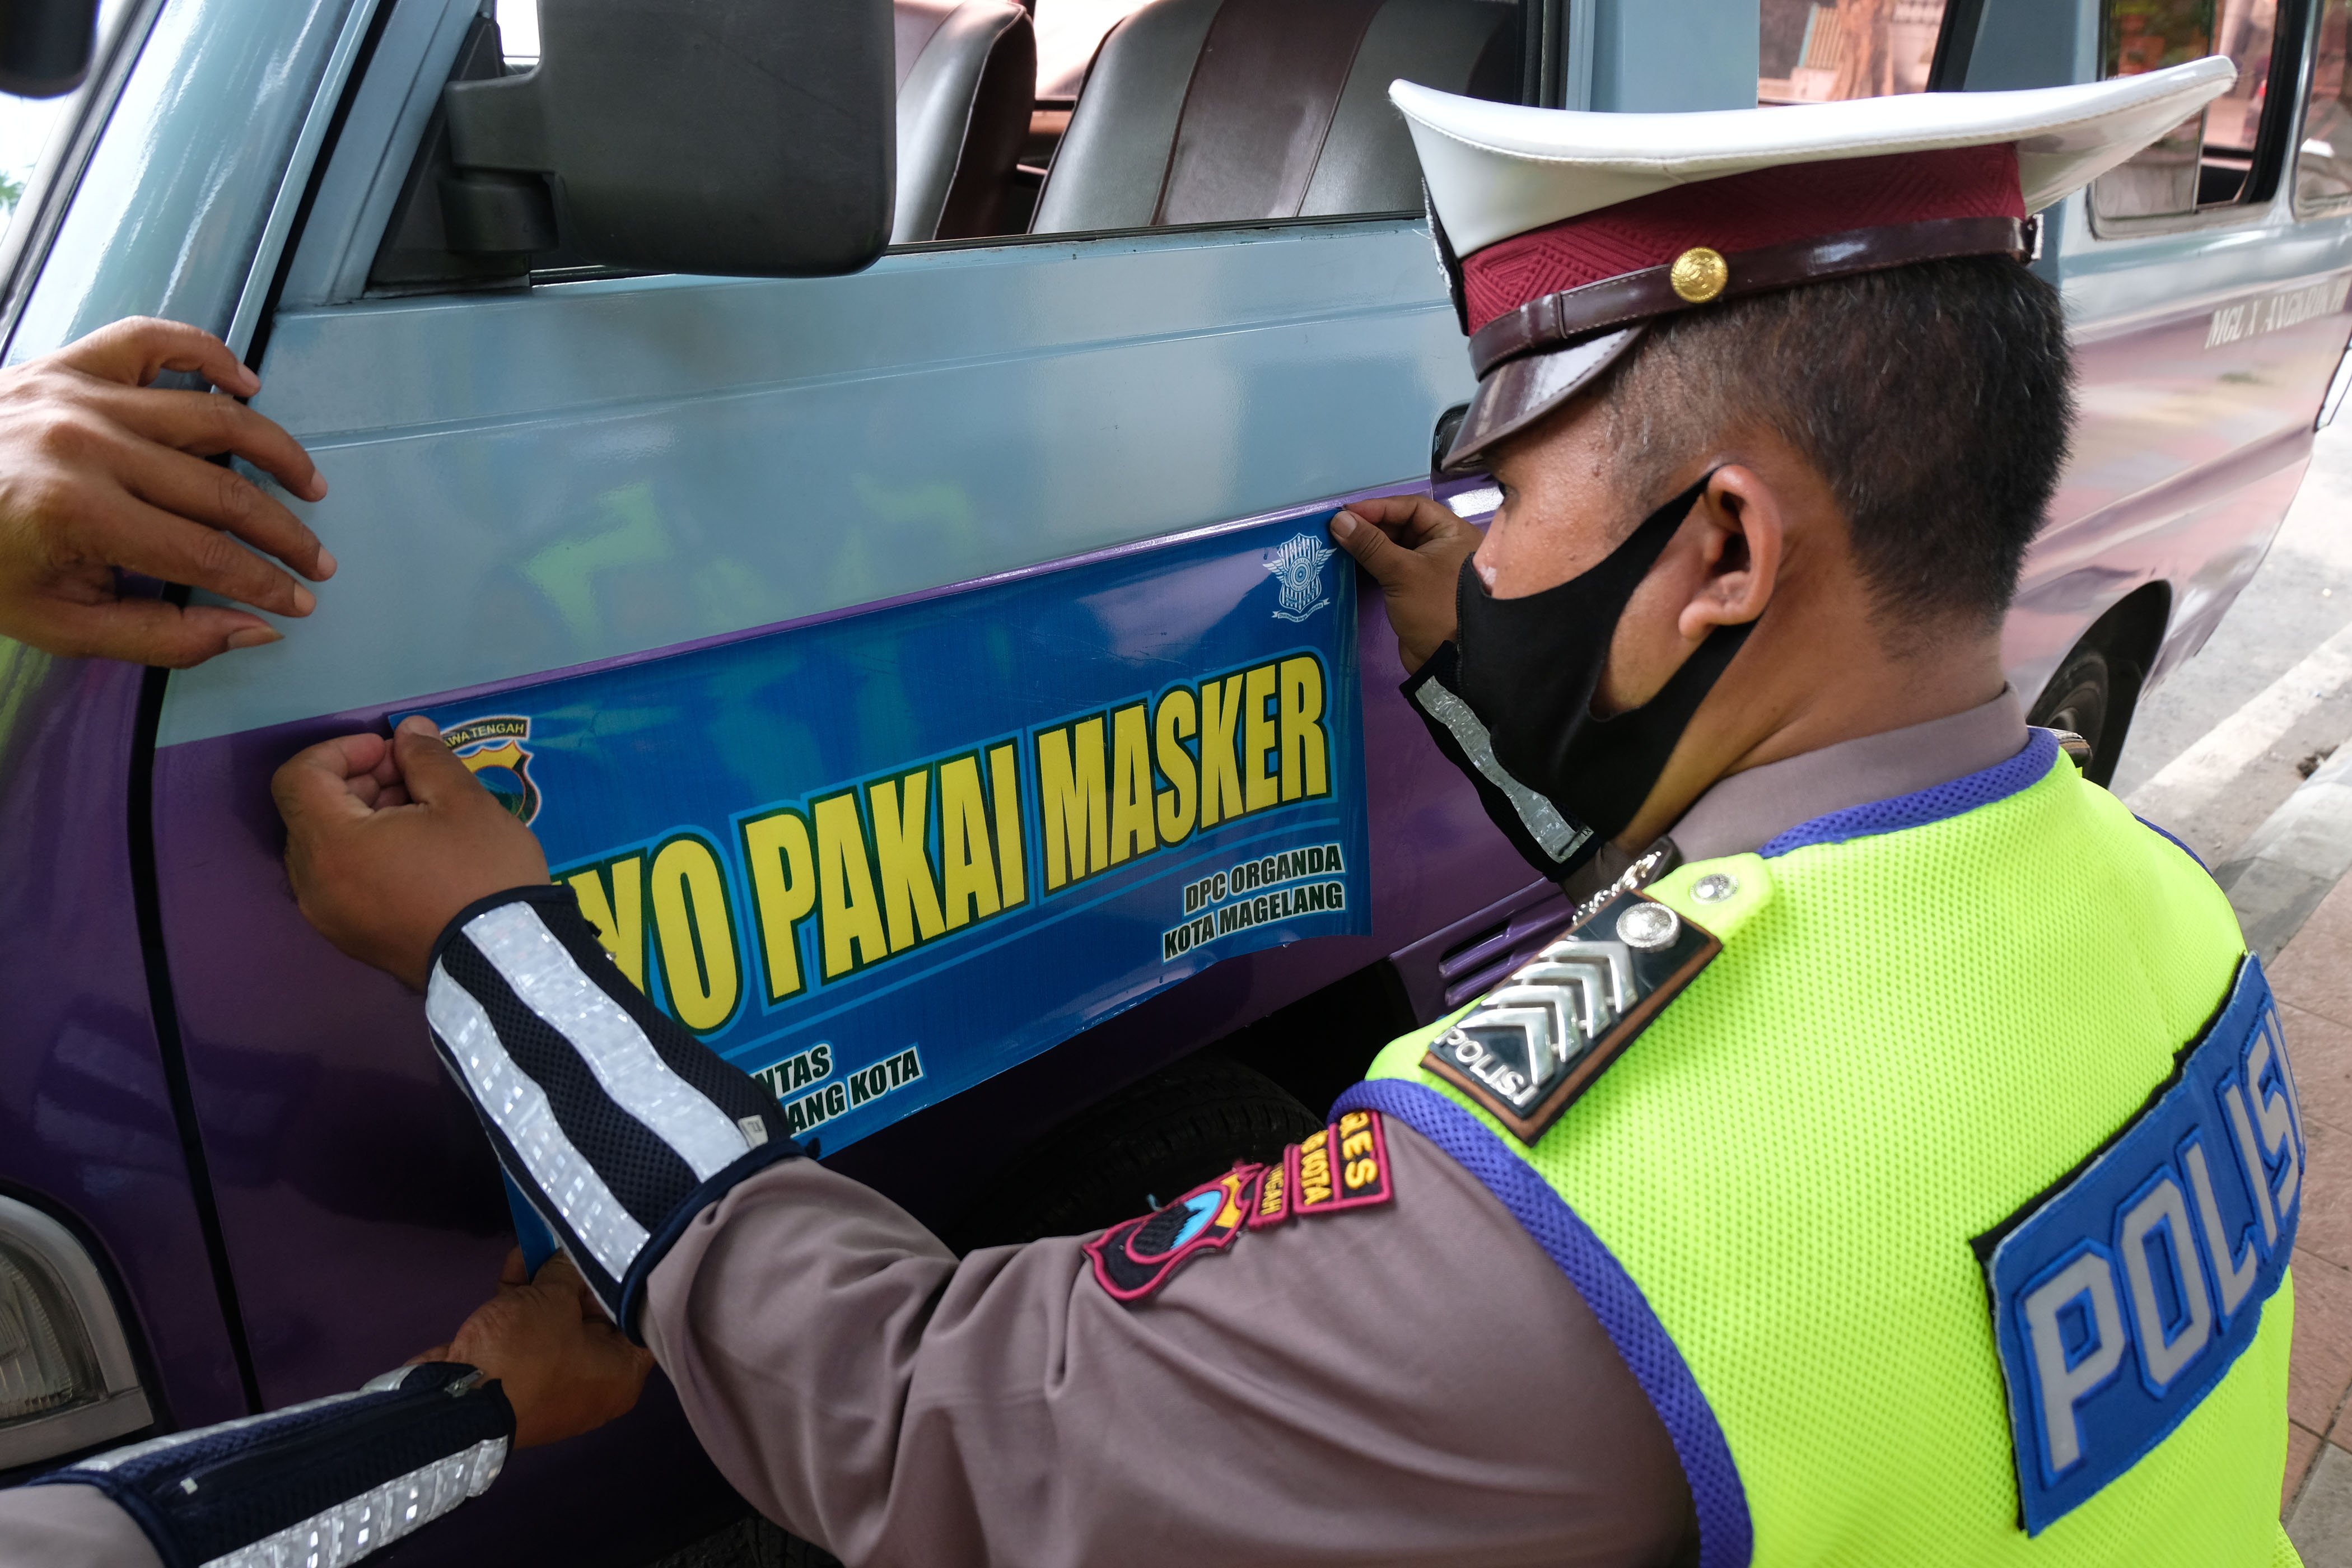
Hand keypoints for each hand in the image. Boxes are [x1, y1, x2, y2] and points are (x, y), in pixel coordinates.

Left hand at [0, 317, 330, 666]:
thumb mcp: (58, 623)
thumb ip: (161, 635)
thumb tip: (250, 629)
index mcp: (77, 512)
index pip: (205, 553)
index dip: (263, 583)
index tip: (296, 603)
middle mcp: (85, 444)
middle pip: (222, 491)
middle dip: (283, 535)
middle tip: (315, 561)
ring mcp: (78, 394)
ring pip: (210, 416)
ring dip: (274, 451)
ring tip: (307, 485)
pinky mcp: (67, 363)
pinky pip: (153, 341)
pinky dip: (207, 355)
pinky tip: (246, 382)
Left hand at [273, 716, 549, 988]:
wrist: (505, 963)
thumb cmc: (482, 874)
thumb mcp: (464, 802)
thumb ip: (426, 759)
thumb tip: (408, 732)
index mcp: (332, 844)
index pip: (300, 777)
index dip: (341, 750)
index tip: (391, 752)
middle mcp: (314, 883)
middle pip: (310, 811)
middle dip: (357, 782)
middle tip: (415, 778)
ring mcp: (329, 917)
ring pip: (326, 848)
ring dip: (361, 818)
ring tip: (422, 816)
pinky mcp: (350, 938)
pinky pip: (340, 881)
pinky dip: (364, 854)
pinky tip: (416, 854)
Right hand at [414, 1250, 655, 1449]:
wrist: (454, 1400)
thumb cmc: (525, 1355)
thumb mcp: (553, 1300)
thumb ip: (568, 1270)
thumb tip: (571, 1256)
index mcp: (619, 1376)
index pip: (640, 1324)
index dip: (632, 1286)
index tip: (623, 1252)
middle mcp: (592, 1382)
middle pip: (596, 1317)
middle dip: (580, 1276)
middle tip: (577, 1237)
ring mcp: (551, 1378)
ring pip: (556, 1319)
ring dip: (547, 1279)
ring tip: (544, 1236)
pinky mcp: (515, 1372)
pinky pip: (527, 1329)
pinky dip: (522, 1297)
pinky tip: (519, 1256)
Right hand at [1329, 495, 1481, 674]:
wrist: (1448, 659)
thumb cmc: (1433, 607)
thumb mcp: (1401, 572)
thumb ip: (1370, 544)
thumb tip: (1338, 519)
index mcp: (1452, 533)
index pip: (1412, 507)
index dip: (1378, 507)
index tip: (1347, 512)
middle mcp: (1444, 545)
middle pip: (1403, 525)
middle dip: (1371, 525)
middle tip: (1339, 527)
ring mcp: (1431, 567)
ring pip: (1396, 545)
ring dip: (1370, 544)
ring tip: (1340, 541)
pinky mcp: (1417, 587)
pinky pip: (1393, 565)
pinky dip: (1373, 562)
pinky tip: (1351, 561)